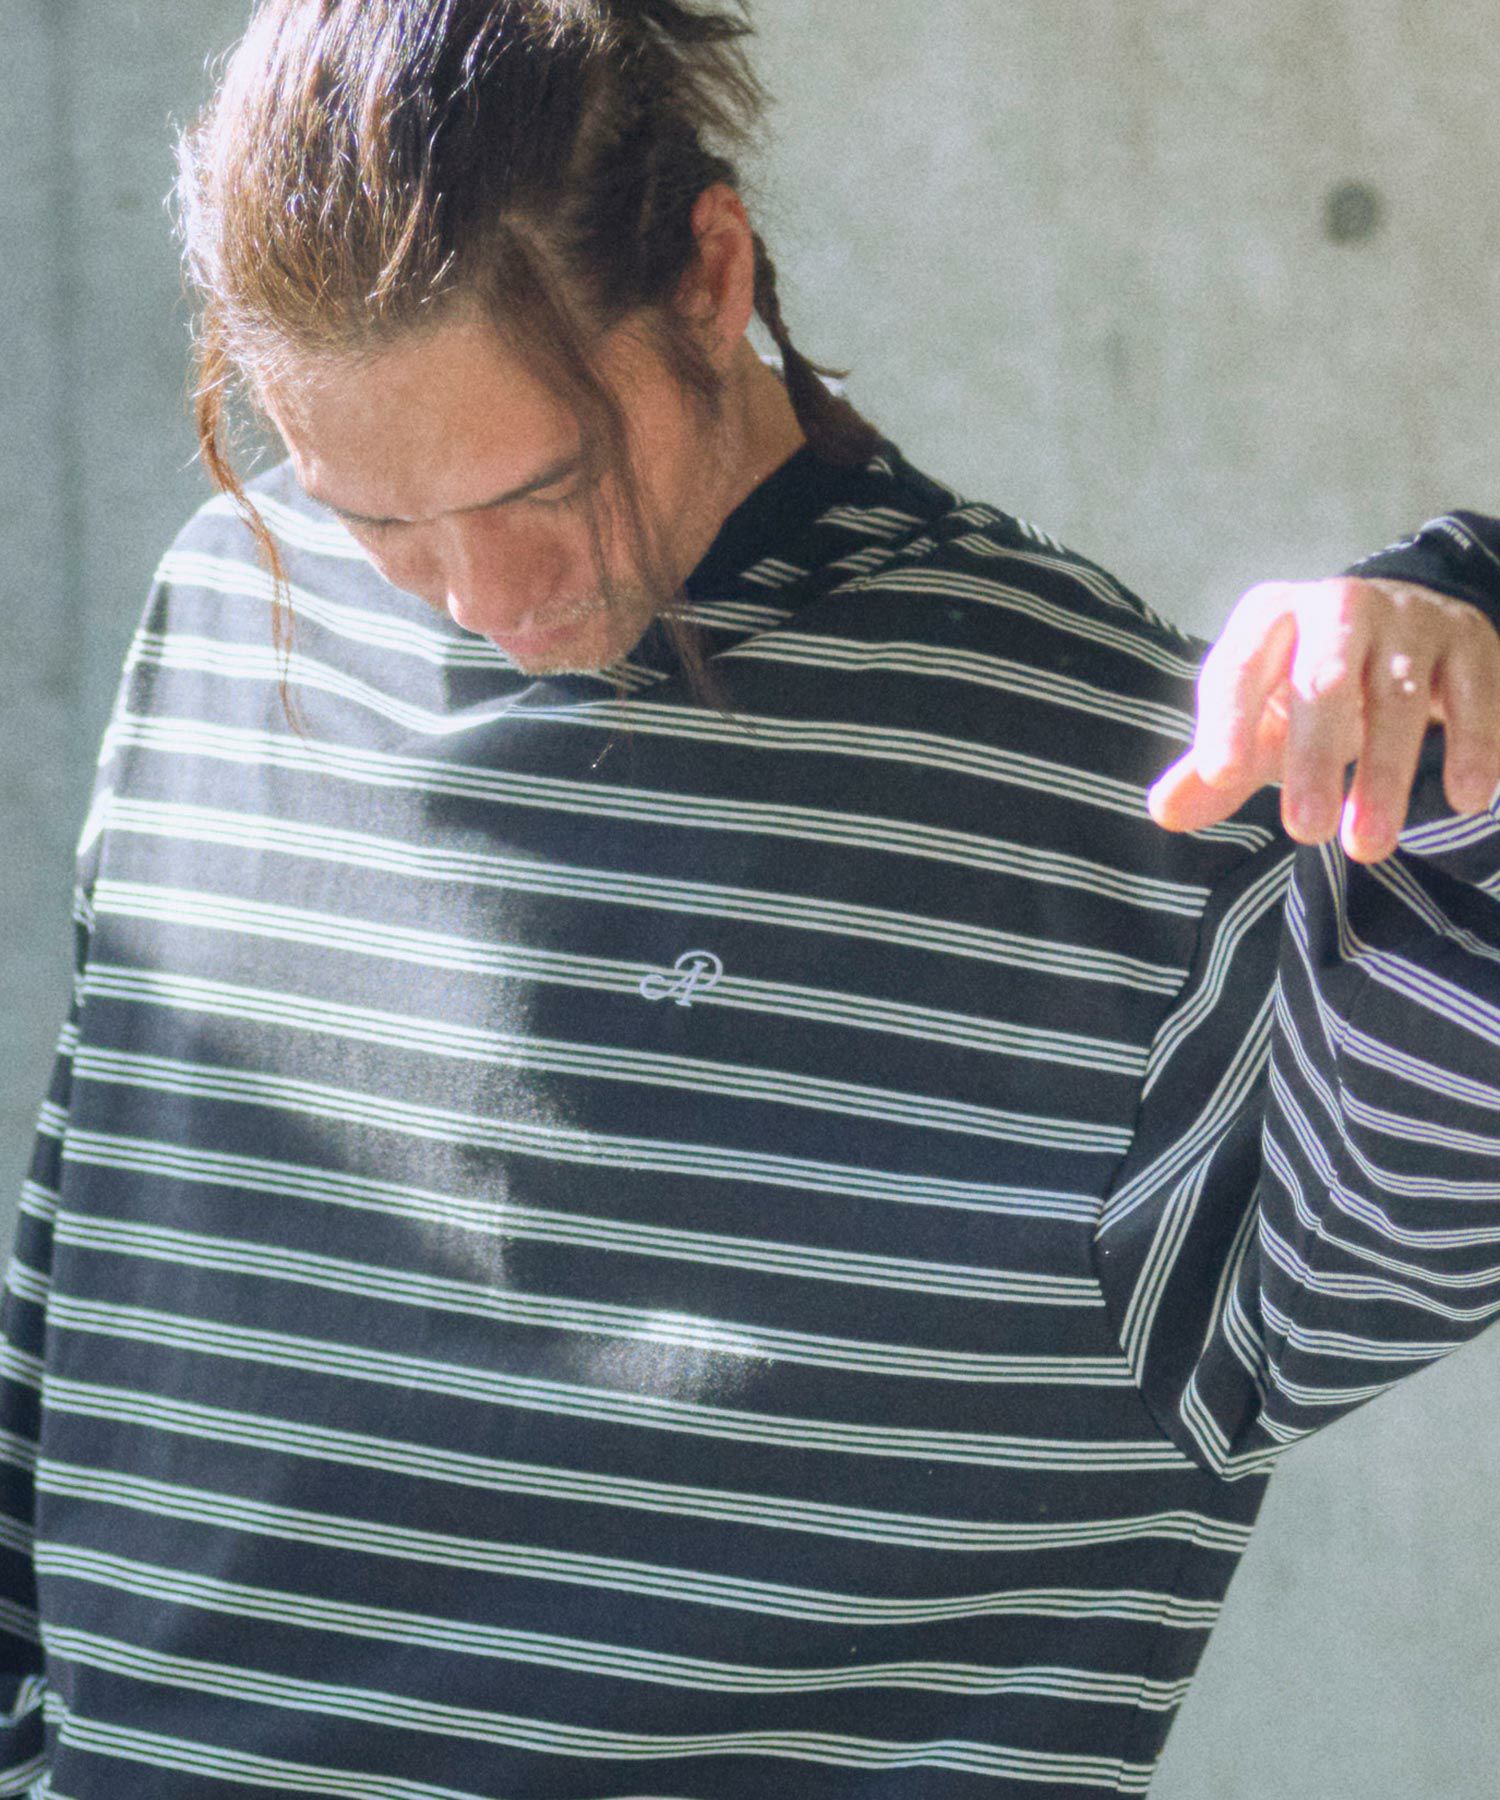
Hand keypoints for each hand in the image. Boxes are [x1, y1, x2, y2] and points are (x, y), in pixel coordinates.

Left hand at [1148, 578, 1499, 862]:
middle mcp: (1338, 605)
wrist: (1402, 627)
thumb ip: (1215, 769)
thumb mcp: (1260, 720)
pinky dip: (1474, 745)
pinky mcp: (1469, 640)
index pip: (1238, 668)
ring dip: (1385, 774)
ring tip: (1368, 846)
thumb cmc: (1309, 688)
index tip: (1222, 776)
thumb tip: (1164, 813)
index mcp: (1269, 618)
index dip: (1227, 720)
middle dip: (1315, 757)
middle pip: (1323, 679)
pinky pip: (1474, 694)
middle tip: (1305, 832)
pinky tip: (1467, 800)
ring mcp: (1408, 617)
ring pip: (1398, 694)